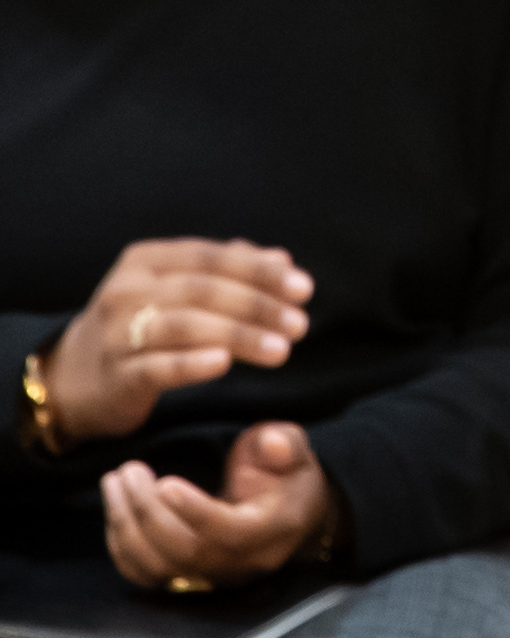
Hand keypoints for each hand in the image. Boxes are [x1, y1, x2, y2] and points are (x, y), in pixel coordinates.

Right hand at [41, 240, 312, 442]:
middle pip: (203, 291)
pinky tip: (225, 364)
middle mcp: (127, 291)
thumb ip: (229, 270)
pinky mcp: (116, 375)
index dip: (262, 272)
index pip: (214, 258)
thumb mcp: (178, 290)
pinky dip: (193, 364)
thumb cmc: (143, 325)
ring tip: (282, 349)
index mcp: (146, 259)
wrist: (77, 380)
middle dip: (258, 306)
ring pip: (185, 327)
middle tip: (300, 324)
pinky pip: (158, 366)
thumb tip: (283, 260)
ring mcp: (116, 333)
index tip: (304, 289)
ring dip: (239, 336)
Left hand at [103, 422, 336, 590]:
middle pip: (185, 551)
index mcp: (272, 529)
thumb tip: (273, 446)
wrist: (290, 515)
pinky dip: (121, 546)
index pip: (229, 531)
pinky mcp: (186, 580)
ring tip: (115, 482)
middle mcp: (240, 563)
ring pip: (158, 566)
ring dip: (127, 526)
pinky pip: (144, 574)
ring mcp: (210, 577)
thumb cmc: (288, 475)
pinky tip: (116, 511)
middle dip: (148, 512)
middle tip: (129, 471)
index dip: (195, 512)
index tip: (166, 482)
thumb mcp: (295, 450)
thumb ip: (286, 444)